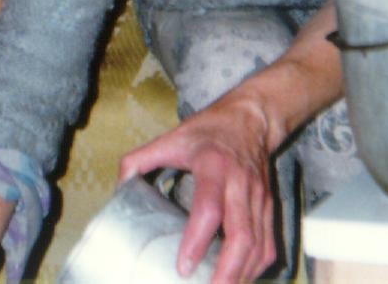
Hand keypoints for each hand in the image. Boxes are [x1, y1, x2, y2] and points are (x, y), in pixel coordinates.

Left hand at [118, 91, 279, 283]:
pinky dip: (257, 267)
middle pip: (242, 235)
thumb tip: (119, 186)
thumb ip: (139, 159)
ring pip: (259, 244)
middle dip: (228, 272)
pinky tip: (240, 279)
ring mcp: (259, 197)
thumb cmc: (208, 130)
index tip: (183, 266)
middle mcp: (240, 184)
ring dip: (243, 275)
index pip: (208, 209)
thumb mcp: (171, 137)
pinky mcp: (269, 206)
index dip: (196, 240)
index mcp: (213, 166)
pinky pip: (268, 243)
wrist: (250, 119)